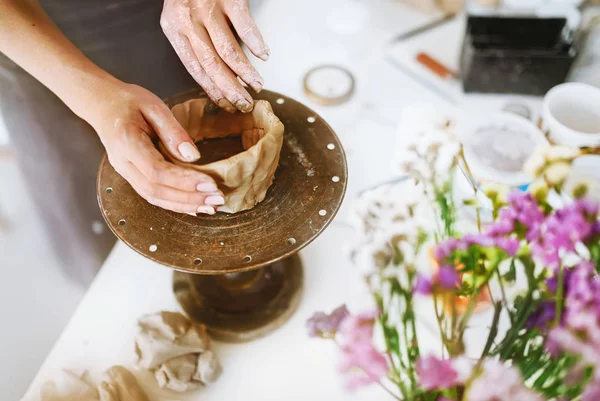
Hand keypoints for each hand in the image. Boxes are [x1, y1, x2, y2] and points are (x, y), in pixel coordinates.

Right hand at [90, 82, 223, 214]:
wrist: (101, 104)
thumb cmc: (128, 101)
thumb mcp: (153, 105)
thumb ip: (173, 131)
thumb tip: (193, 157)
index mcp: (127, 143)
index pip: (157, 171)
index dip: (185, 181)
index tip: (210, 184)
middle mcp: (123, 163)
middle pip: (157, 190)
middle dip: (189, 198)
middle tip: (217, 200)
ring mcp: (125, 173)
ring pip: (154, 198)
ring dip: (184, 205)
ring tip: (211, 207)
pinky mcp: (132, 176)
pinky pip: (153, 196)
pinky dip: (175, 204)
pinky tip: (194, 207)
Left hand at [161, 0, 267, 112]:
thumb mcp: (183, 16)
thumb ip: (195, 42)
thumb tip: (220, 76)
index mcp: (174, 28)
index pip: (193, 68)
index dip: (212, 89)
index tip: (226, 103)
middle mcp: (188, 19)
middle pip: (211, 64)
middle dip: (230, 89)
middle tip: (244, 103)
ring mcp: (208, 8)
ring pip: (228, 50)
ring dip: (245, 72)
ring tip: (256, 86)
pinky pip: (244, 25)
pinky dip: (256, 43)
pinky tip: (264, 56)